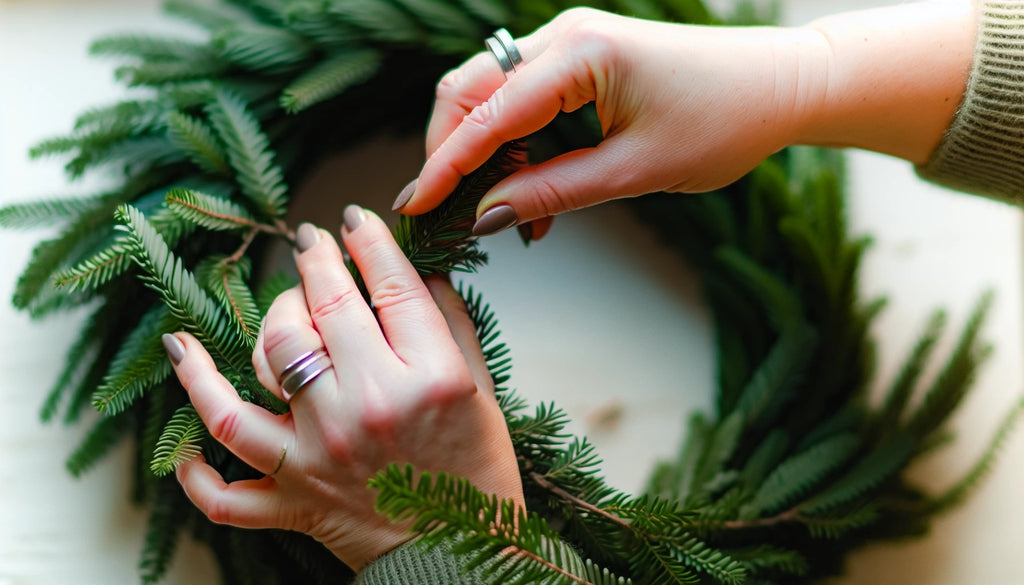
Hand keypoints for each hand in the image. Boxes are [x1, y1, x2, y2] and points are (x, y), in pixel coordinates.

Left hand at [165, 206, 522, 570]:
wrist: (461, 553)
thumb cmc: (476, 471)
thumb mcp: (480, 388)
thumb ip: (450, 321)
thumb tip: (416, 270)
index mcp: (429, 379)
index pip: (389, 285)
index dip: (368, 240)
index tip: (354, 221)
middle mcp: (368, 408)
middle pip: (323, 309)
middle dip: (315, 261)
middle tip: (312, 245)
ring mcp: (321, 454)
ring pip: (266, 364)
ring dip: (257, 324)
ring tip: (270, 308)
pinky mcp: (294, 498)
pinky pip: (223, 484)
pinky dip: (193, 459)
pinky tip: (190, 407)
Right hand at [397, 8, 827, 234]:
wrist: (781, 85)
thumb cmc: (724, 122)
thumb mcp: (634, 171)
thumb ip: (553, 193)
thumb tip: (486, 217)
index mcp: (580, 55)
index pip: (486, 114)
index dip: (445, 165)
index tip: (414, 207)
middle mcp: (565, 35)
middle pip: (470, 90)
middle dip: (450, 151)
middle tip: (449, 211)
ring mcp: (571, 41)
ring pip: (491, 94)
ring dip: (484, 151)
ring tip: (505, 213)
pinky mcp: (581, 57)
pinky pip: (523, 97)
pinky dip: (513, 142)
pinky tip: (529, 186)